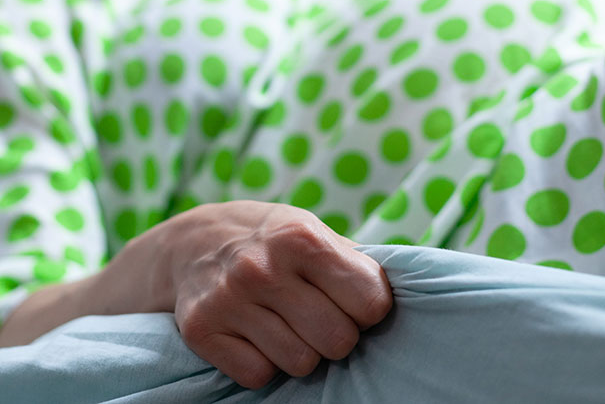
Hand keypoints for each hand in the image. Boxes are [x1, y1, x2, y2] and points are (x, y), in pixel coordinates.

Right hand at [146, 201, 391, 387]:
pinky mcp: (203, 329)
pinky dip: (261, 361)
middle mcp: (263, 266)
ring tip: (282, 319)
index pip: (371, 302)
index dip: (367, 308)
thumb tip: (411, 290)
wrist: (193, 241)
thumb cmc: (272, 240)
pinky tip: (252, 331)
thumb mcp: (311, 230)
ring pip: (300, 364)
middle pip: (338, 341)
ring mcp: (229, 299)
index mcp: (301, 237)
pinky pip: (258, 375)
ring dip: (298, 349)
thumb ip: (353, 261)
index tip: (351, 300)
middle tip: (315, 314)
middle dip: (335, 334)